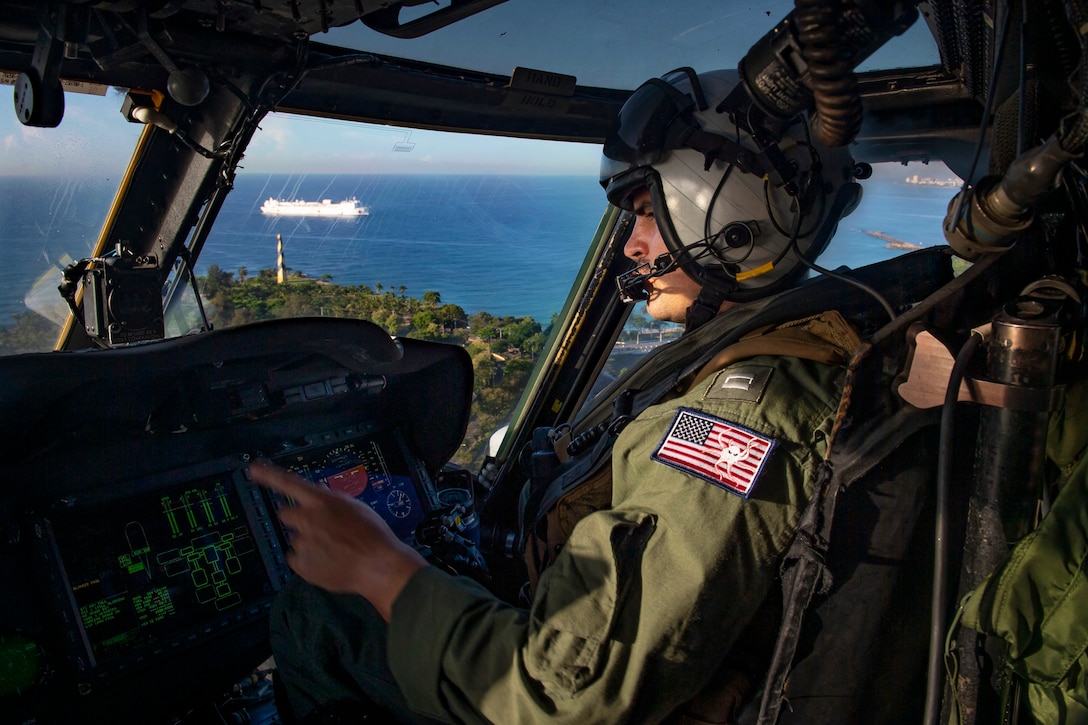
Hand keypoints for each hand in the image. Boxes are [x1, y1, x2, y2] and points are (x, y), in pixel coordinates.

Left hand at [249, 459, 426, 620]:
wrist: (377, 565)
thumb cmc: (372, 533)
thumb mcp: (355, 507)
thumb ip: (332, 500)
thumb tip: (318, 494)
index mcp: (320, 501)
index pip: (288, 483)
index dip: (269, 475)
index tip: (253, 468)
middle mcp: (306, 519)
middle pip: (285, 513)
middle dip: (296, 518)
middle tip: (316, 527)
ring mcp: (301, 544)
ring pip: (295, 538)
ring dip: (307, 541)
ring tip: (332, 550)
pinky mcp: (301, 566)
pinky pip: (296, 559)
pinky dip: (307, 560)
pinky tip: (327, 562)